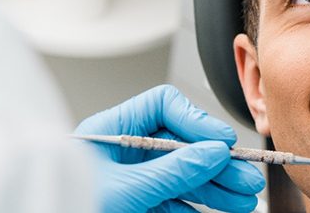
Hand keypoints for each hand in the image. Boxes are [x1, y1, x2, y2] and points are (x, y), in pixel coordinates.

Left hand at [74, 85, 264, 212]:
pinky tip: (219, 211)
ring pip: (183, 177)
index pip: (164, 107)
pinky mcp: (137, 207)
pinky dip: (198, 208)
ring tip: (242, 198)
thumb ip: (170, 171)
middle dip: (216, 162)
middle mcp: (123, 152)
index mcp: (111, 130)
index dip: (196, 121)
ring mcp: (132, 180)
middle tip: (245, 176)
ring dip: (215, 186)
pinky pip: (174, 203)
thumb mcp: (123, 188)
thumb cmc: (65, 203)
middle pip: (181, 145)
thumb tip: (211, 153)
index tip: (221, 142)